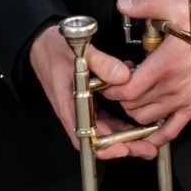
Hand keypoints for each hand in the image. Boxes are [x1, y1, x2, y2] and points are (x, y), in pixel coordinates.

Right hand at [28, 18, 155, 158]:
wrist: (42, 42)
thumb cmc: (53, 48)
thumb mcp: (77, 52)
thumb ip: (101, 62)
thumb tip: (123, 76)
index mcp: (69, 106)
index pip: (85, 138)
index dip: (105, 147)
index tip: (124, 148)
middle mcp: (76, 112)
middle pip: (100, 139)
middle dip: (125, 145)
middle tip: (148, 147)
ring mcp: (83, 109)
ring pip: (105, 130)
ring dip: (126, 135)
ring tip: (148, 137)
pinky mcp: (89, 102)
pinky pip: (106, 117)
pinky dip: (121, 120)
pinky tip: (138, 120)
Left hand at [108, 0, 190, 149]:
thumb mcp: (176, 7)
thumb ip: (147, 4)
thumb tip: (124, 4)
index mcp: (164, 66)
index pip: (127, 89)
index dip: (111, 87)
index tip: (106, 78)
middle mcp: (172, 88)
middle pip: (132, 104)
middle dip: (119, 95)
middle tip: (118, 82)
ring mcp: (183, 101)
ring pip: (145, 118)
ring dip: (133, 109)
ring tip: (133, 95)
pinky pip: (170, 131)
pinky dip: (155, 135)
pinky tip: (146, 132)